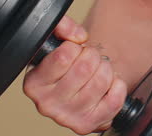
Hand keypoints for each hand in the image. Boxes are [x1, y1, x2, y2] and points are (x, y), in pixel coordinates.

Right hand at [22, 16, 128, 134]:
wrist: (77, 89)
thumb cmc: (66, 65)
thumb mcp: (58, 41)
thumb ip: (62, 26)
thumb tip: (77, 36)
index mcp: (34, 83)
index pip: (63, 56)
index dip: (74, 47)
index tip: (73, 50)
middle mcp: (46, 104)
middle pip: (85, 67)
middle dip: (92, 55)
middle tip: (89, 58)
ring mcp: (67, 117)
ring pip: (101, 81)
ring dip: (106, 69)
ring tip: (98, 70)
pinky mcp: (87, 124)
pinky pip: (114, 100)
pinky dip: (117, 86)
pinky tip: (108, 84)